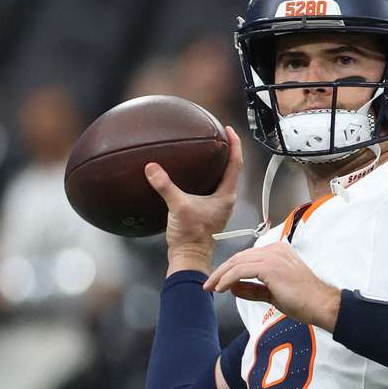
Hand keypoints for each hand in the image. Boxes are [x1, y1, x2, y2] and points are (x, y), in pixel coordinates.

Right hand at [145, 126, 242, 274]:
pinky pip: (212, 187)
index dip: (234, 145)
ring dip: (218, 164)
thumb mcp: (178, 207)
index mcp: (226, 196)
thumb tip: (152, 168)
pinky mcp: (209, 211)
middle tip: (218, 135)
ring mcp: (218, 206)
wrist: (189, 258)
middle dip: (227, 151)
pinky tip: (195, 173)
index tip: (228, 130)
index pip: (236, 164)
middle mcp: (226, 199)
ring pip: (223, 179)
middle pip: (232, 169)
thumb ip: (166, 186)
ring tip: (209, 150)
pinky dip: (207, 176)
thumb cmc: (190, 237)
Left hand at [203, 242, 340, 331]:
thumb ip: (253, 289)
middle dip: (221, 271)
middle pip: (239, 257)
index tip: (218, 282)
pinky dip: (228, 279)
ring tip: (211, 287)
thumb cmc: (302, 300)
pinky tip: (222, 288)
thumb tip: (233, 288)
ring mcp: (272, 256)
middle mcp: (274, 250)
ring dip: (221, 275)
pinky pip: (241, 271)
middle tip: (209, 285)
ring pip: (237, 262)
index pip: (247, 257)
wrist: (319, 303)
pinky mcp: (269, 266)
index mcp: (277, 252)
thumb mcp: (272, 293)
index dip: (230, 269)